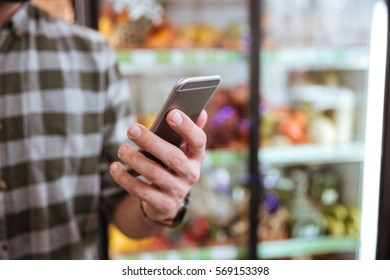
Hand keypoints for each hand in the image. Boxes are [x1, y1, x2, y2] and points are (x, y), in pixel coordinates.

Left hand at [109, 109, 207, 223]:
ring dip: (135, 159)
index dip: (187, 127)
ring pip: (154, 174)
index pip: (198, 141)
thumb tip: (202, 112)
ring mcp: (177, 191)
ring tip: (122, 149)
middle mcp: (191, 174)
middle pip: (174, 157)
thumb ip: (190, 131)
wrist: (168, 200)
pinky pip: (141, 191)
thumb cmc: (173, 165)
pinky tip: (115, 168)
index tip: (171, 114)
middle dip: (151, 142)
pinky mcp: (162, 204)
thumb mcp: (183, 150)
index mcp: (197, 156)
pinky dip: (125, 179)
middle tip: (131, 129)